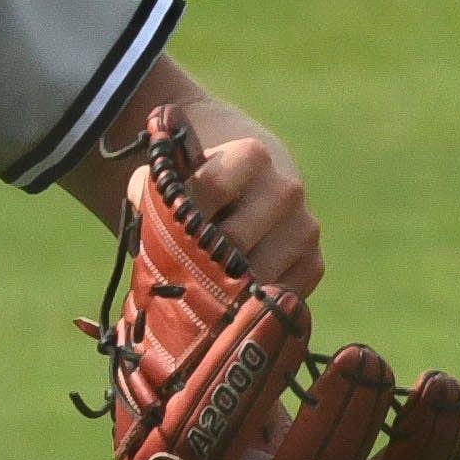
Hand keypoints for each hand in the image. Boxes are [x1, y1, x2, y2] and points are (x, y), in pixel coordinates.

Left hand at [135, 95, 323, 295]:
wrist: (249, 196)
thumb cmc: (198, 189)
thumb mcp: (174, 178)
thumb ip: (153, 186)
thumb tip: (145, 204)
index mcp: (251, 156)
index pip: (211, 188)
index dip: (180, 216)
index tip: (159, 234)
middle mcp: (286, 189)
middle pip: (233, 239)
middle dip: (199, 260)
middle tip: (174, 273)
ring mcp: (305, 227)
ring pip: (256, 273)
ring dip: (223, 287)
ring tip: (198, 288)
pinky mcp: (314, 263)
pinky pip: (278, 294)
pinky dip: (250, 303)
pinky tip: (229, 297)